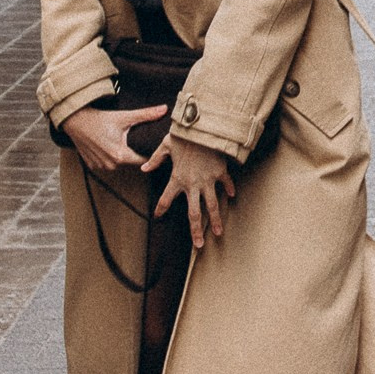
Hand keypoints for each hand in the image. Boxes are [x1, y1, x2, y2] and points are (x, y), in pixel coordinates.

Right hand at [63, 103, 168, 177]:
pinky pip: (106, 163)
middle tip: (133, 139)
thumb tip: (165, 109)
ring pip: (118, 163)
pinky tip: (107, 145)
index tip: (150, 146)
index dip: (148, 153)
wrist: (75, 121)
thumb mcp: (124, 117)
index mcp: (120, 156)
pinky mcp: (92, 166)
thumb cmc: (100, 119)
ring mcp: (100, 167)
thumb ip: (146, 115)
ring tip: (119, 141)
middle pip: (130, 161)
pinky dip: (108, 156)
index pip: (142, 160)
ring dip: (120, 154)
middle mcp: (110, 165)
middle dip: (133, 151)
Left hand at [134, 130, 236, 246]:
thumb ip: (155, 159)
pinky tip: (231, 196)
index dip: (160, 209)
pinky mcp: (220, 172)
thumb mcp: (166, 145)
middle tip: (199, 245)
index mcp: (177, 179)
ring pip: (212, 206)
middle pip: (194, 214)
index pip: (165, 200)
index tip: (158, 217)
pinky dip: (229, 190)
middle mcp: (192, 184)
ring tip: (218, 233)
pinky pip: (225, 184)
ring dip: (215, 220)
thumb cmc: (184, 135)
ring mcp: (208, 180)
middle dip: (196, 231)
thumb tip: (143, 168)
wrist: (204, 127)